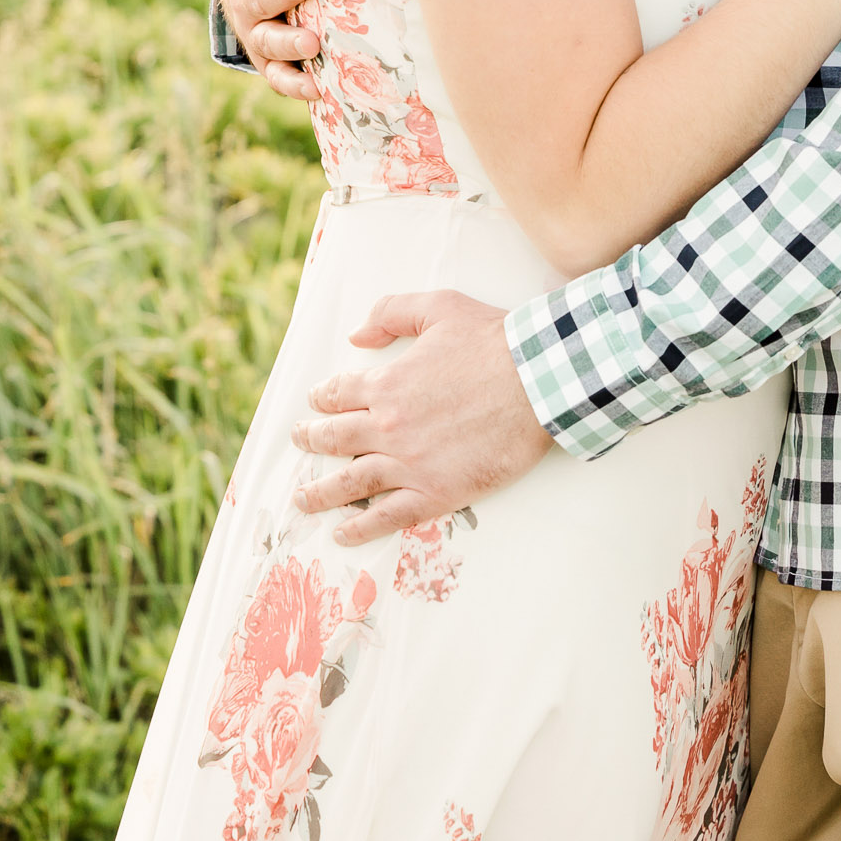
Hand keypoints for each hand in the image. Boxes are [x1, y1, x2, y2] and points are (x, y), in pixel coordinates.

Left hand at [289, 290, 553, 543]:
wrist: (540, 383)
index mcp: (385, 384)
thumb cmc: (494, 342)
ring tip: (302, 500)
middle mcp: (388, 427)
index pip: (338, 395)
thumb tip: (355, 336)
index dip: (322, 399)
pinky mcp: (436, 493)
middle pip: (335, 439)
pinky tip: (343, 533)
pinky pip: (388, 515)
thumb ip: (390, 314)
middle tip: (300, 442)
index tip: (316, 405)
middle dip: (311, 440)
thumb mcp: (438, 306)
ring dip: (321, 493)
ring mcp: (409, 463)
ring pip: (351, 483)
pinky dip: (361, 527)